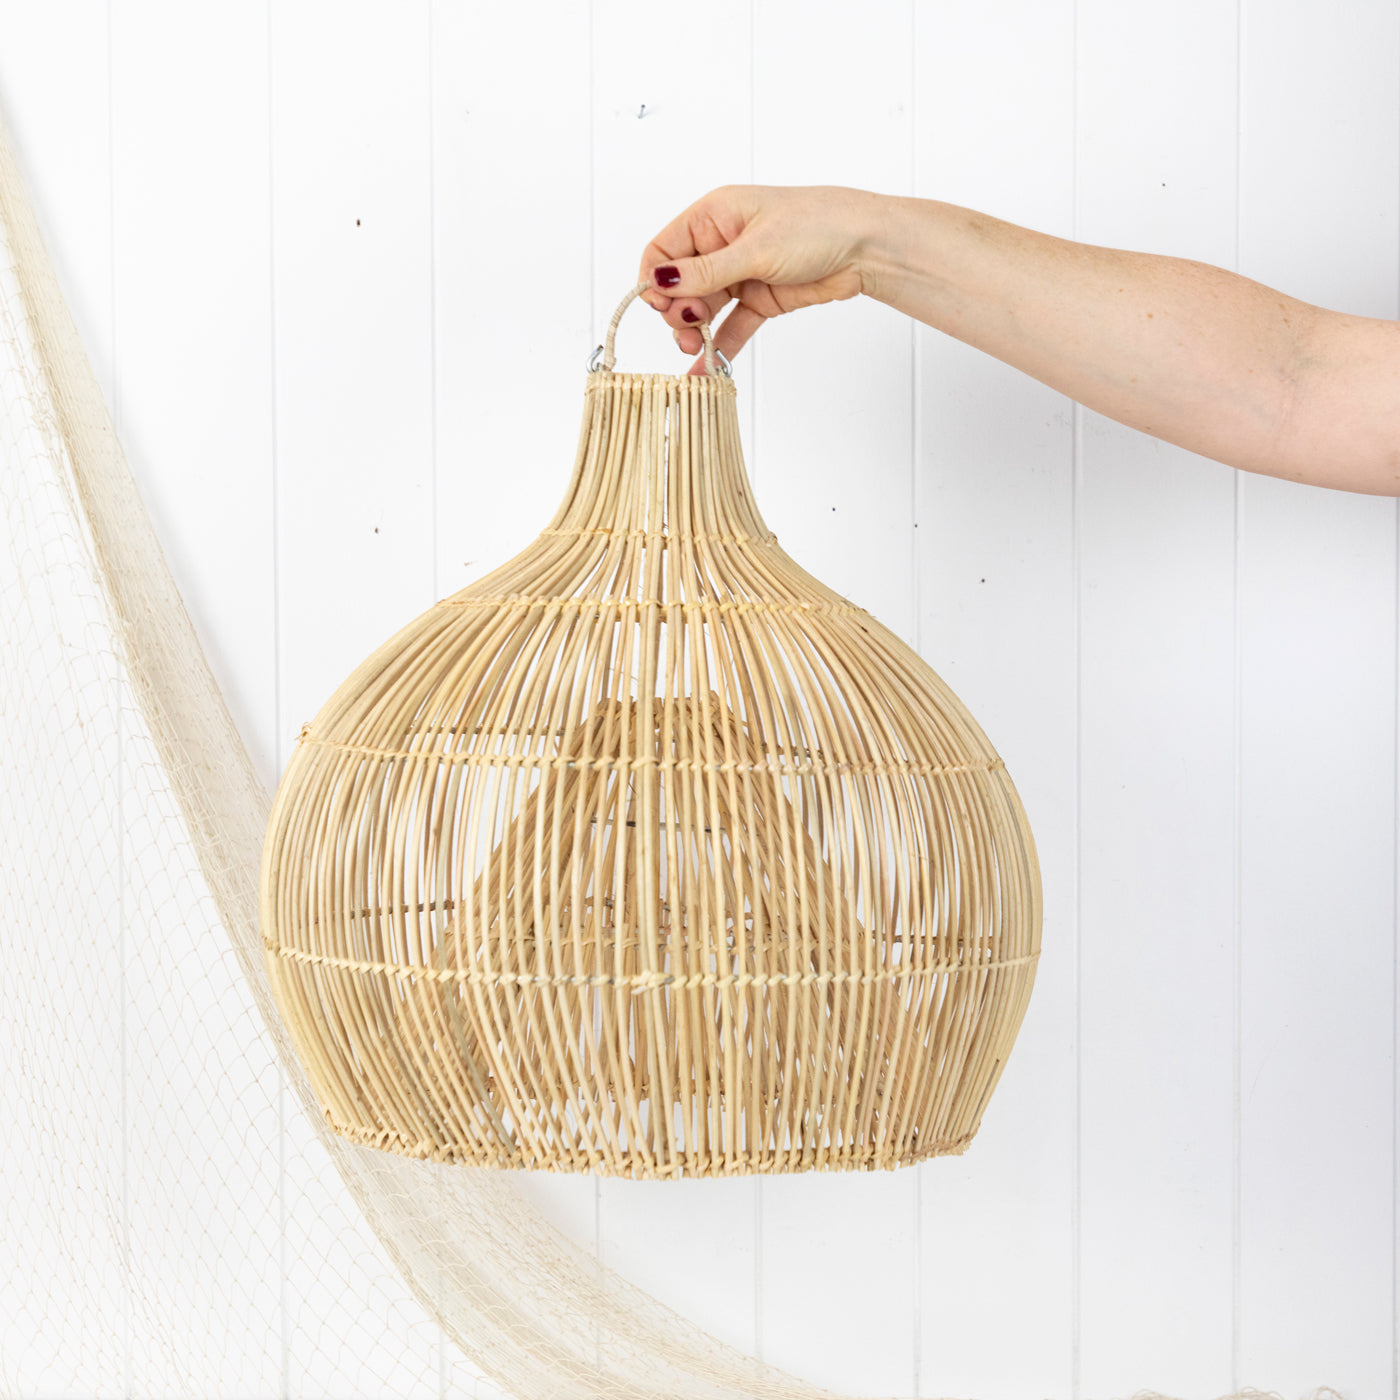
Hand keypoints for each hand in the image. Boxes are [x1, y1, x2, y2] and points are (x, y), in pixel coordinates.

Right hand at [638, 185, 878, 371]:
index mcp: (714, 216)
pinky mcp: (759, 298)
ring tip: (696, 348)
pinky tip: (706, 368)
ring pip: (702, 308)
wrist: (867, 247)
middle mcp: (721, 244)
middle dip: (678, 309)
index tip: (660, 305)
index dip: (656, 279)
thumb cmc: (817, 225)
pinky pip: (730, 325)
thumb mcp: (755, 249)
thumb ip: (706, 272)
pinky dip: (718, 345)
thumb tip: (661, 280)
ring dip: (695, 330)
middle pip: (680, 284)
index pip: (664, 249)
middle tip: (689, 328)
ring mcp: (740, 273)